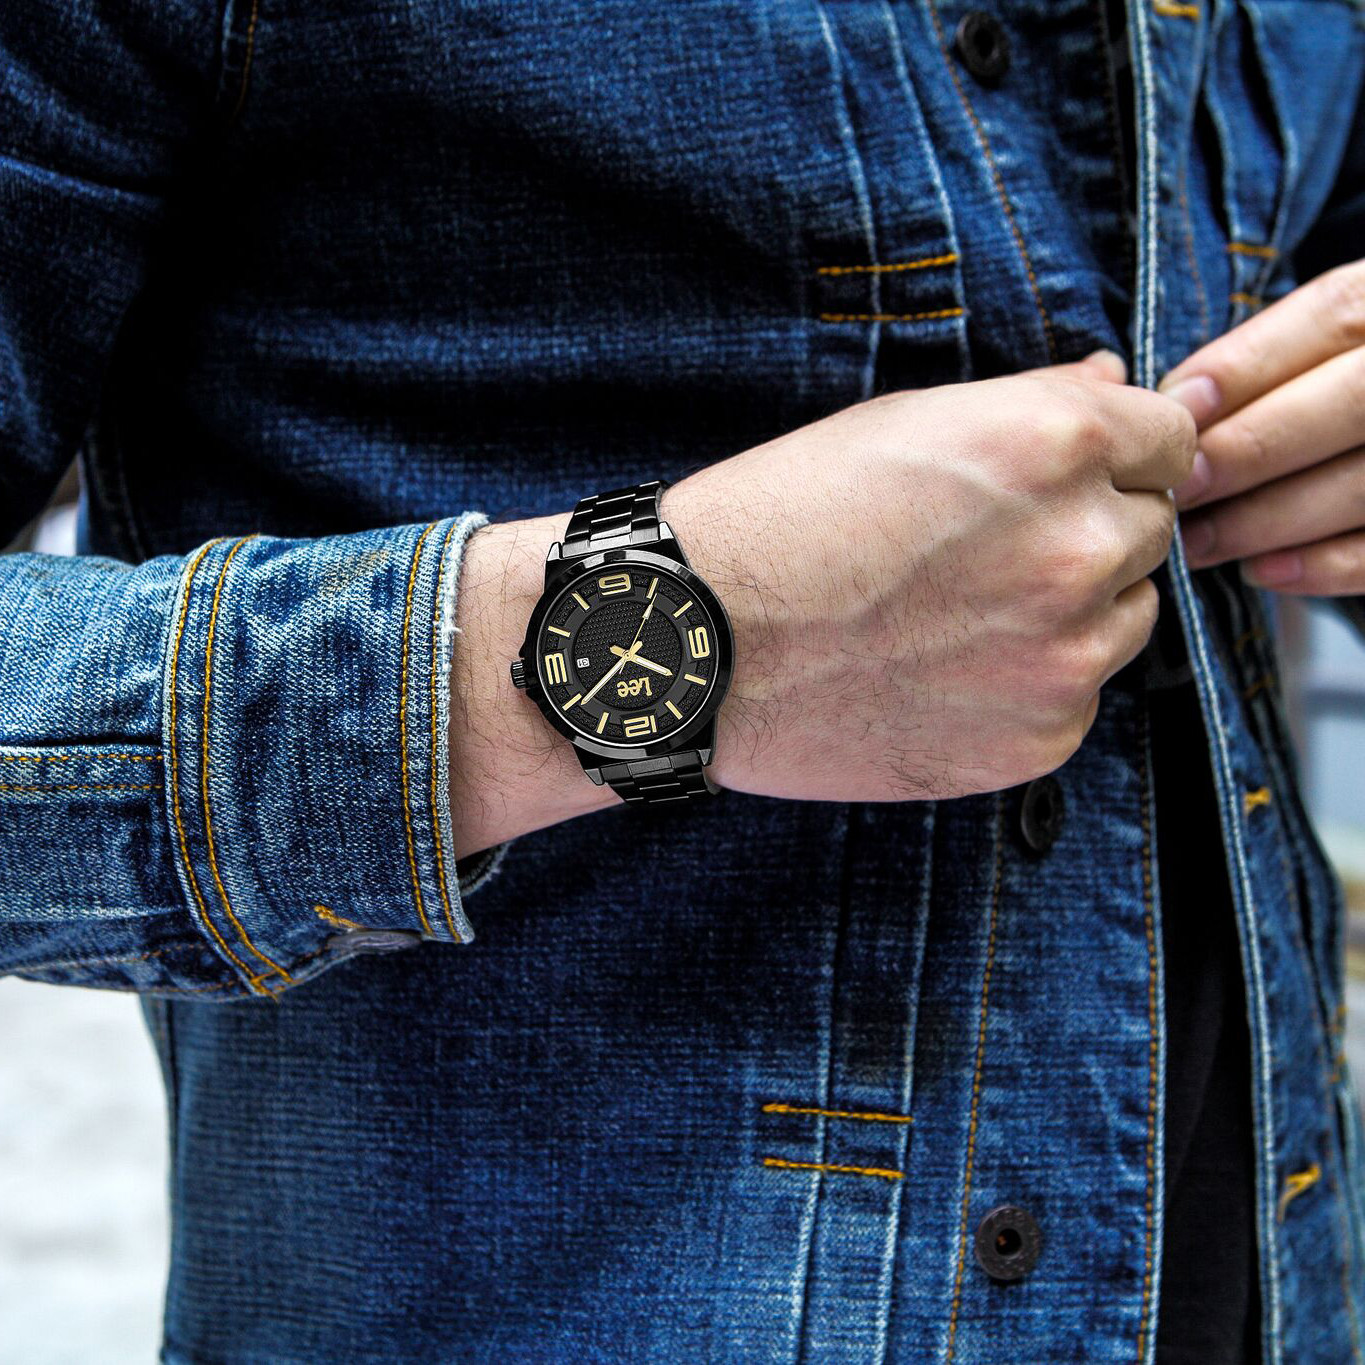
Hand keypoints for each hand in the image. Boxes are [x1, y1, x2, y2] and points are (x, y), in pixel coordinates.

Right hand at [450, 350, 1193, 851]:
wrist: (698, 647)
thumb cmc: (781, 519)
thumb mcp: (901, 424)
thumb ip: (1033, 402)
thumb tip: (1112, 381)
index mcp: (1052, 446)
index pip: (1171, 436)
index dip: (1119, 452)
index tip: (1072, 475)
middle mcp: (1079, 550)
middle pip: (1150, 529)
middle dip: (1088, 529)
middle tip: (985, 551)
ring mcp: (1066, 657)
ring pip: (1124, 618)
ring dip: (1072, 610)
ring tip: (959, 615)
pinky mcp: (1042, 738)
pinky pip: (1076, 696)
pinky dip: (1031, 683)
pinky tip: (944, 671)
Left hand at [1159, 260, 1364, 593]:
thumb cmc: (1343, 389)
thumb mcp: (1334, 349)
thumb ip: (1274, 363)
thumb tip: (1170, 405)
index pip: (1336, 314)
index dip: (1250, 362)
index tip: (1175, 408)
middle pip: (1355, 401)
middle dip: (1253, 447)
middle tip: (1179, 489)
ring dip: (1272, 518)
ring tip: (1200, 543)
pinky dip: (1327, 565)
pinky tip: (1263, 572)